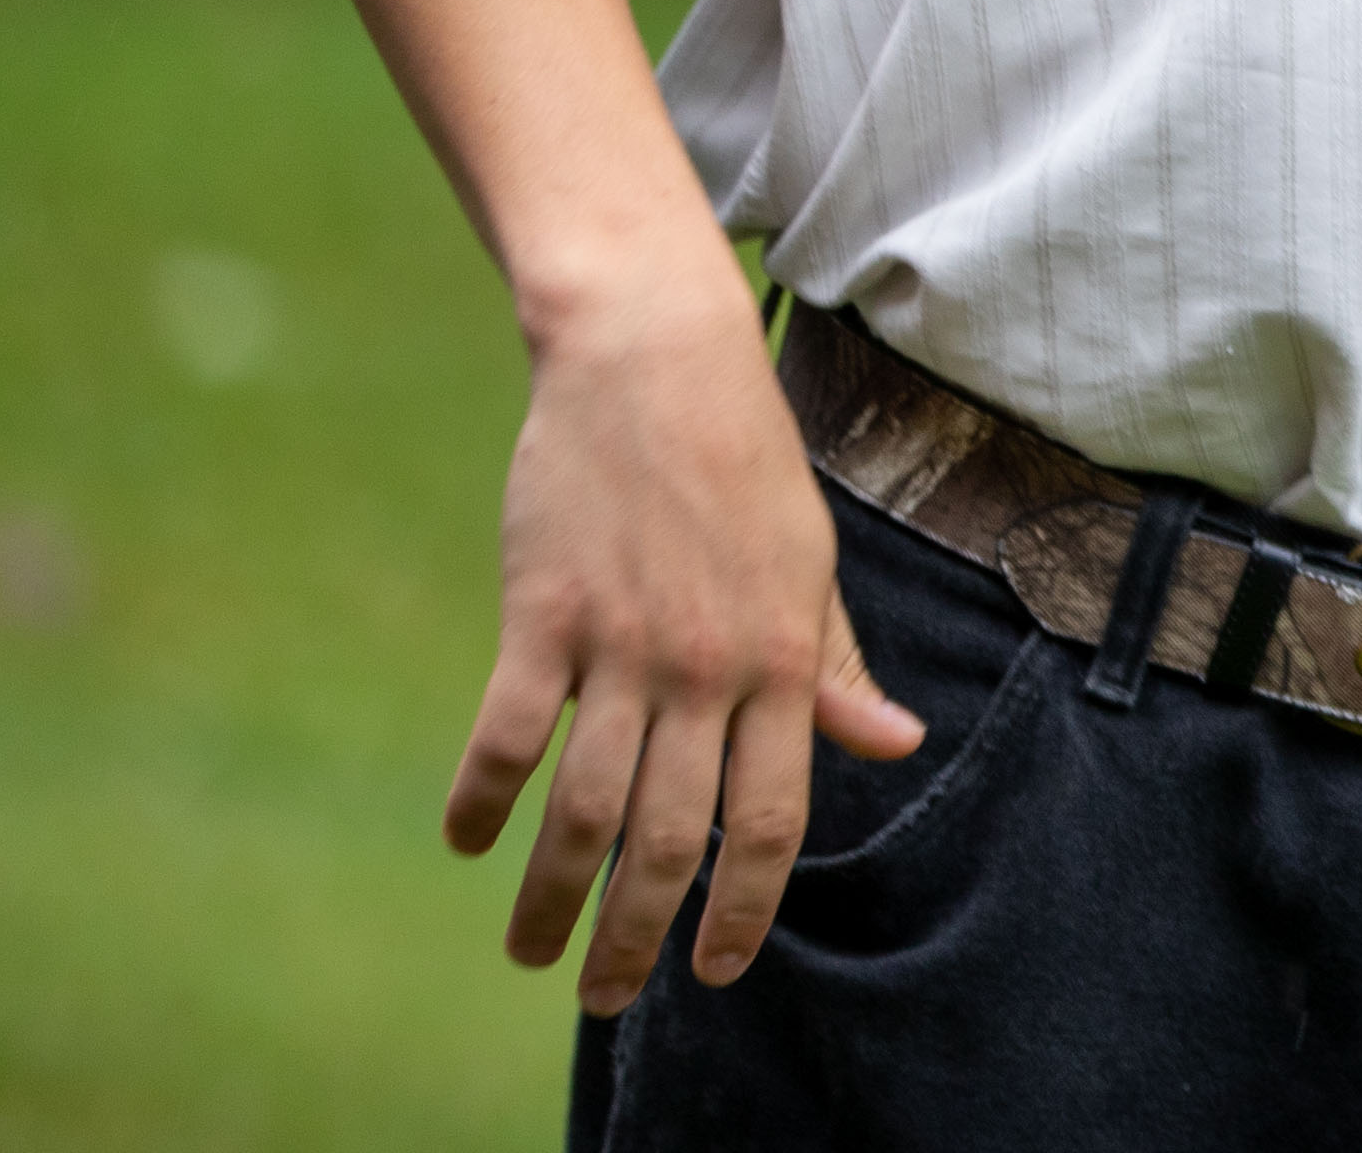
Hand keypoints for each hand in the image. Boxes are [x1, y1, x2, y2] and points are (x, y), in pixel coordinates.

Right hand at [457, 249, 917, 1011]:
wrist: (657, 361)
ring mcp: (623, 643)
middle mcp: (709, 665)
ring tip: (530, 953)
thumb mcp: (812, 563)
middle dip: (637, 935)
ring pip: (585, 808)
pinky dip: (481, 800)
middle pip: (671, 836)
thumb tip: (893, 746)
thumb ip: (836, 666)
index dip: (745, 904)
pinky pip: (509, 736)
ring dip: (552, 897)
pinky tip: (468, 842)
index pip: (773, 816)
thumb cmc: (744, 466)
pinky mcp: (542, 614)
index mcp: (784, 657)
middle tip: (606, 999)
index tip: (715, 967)